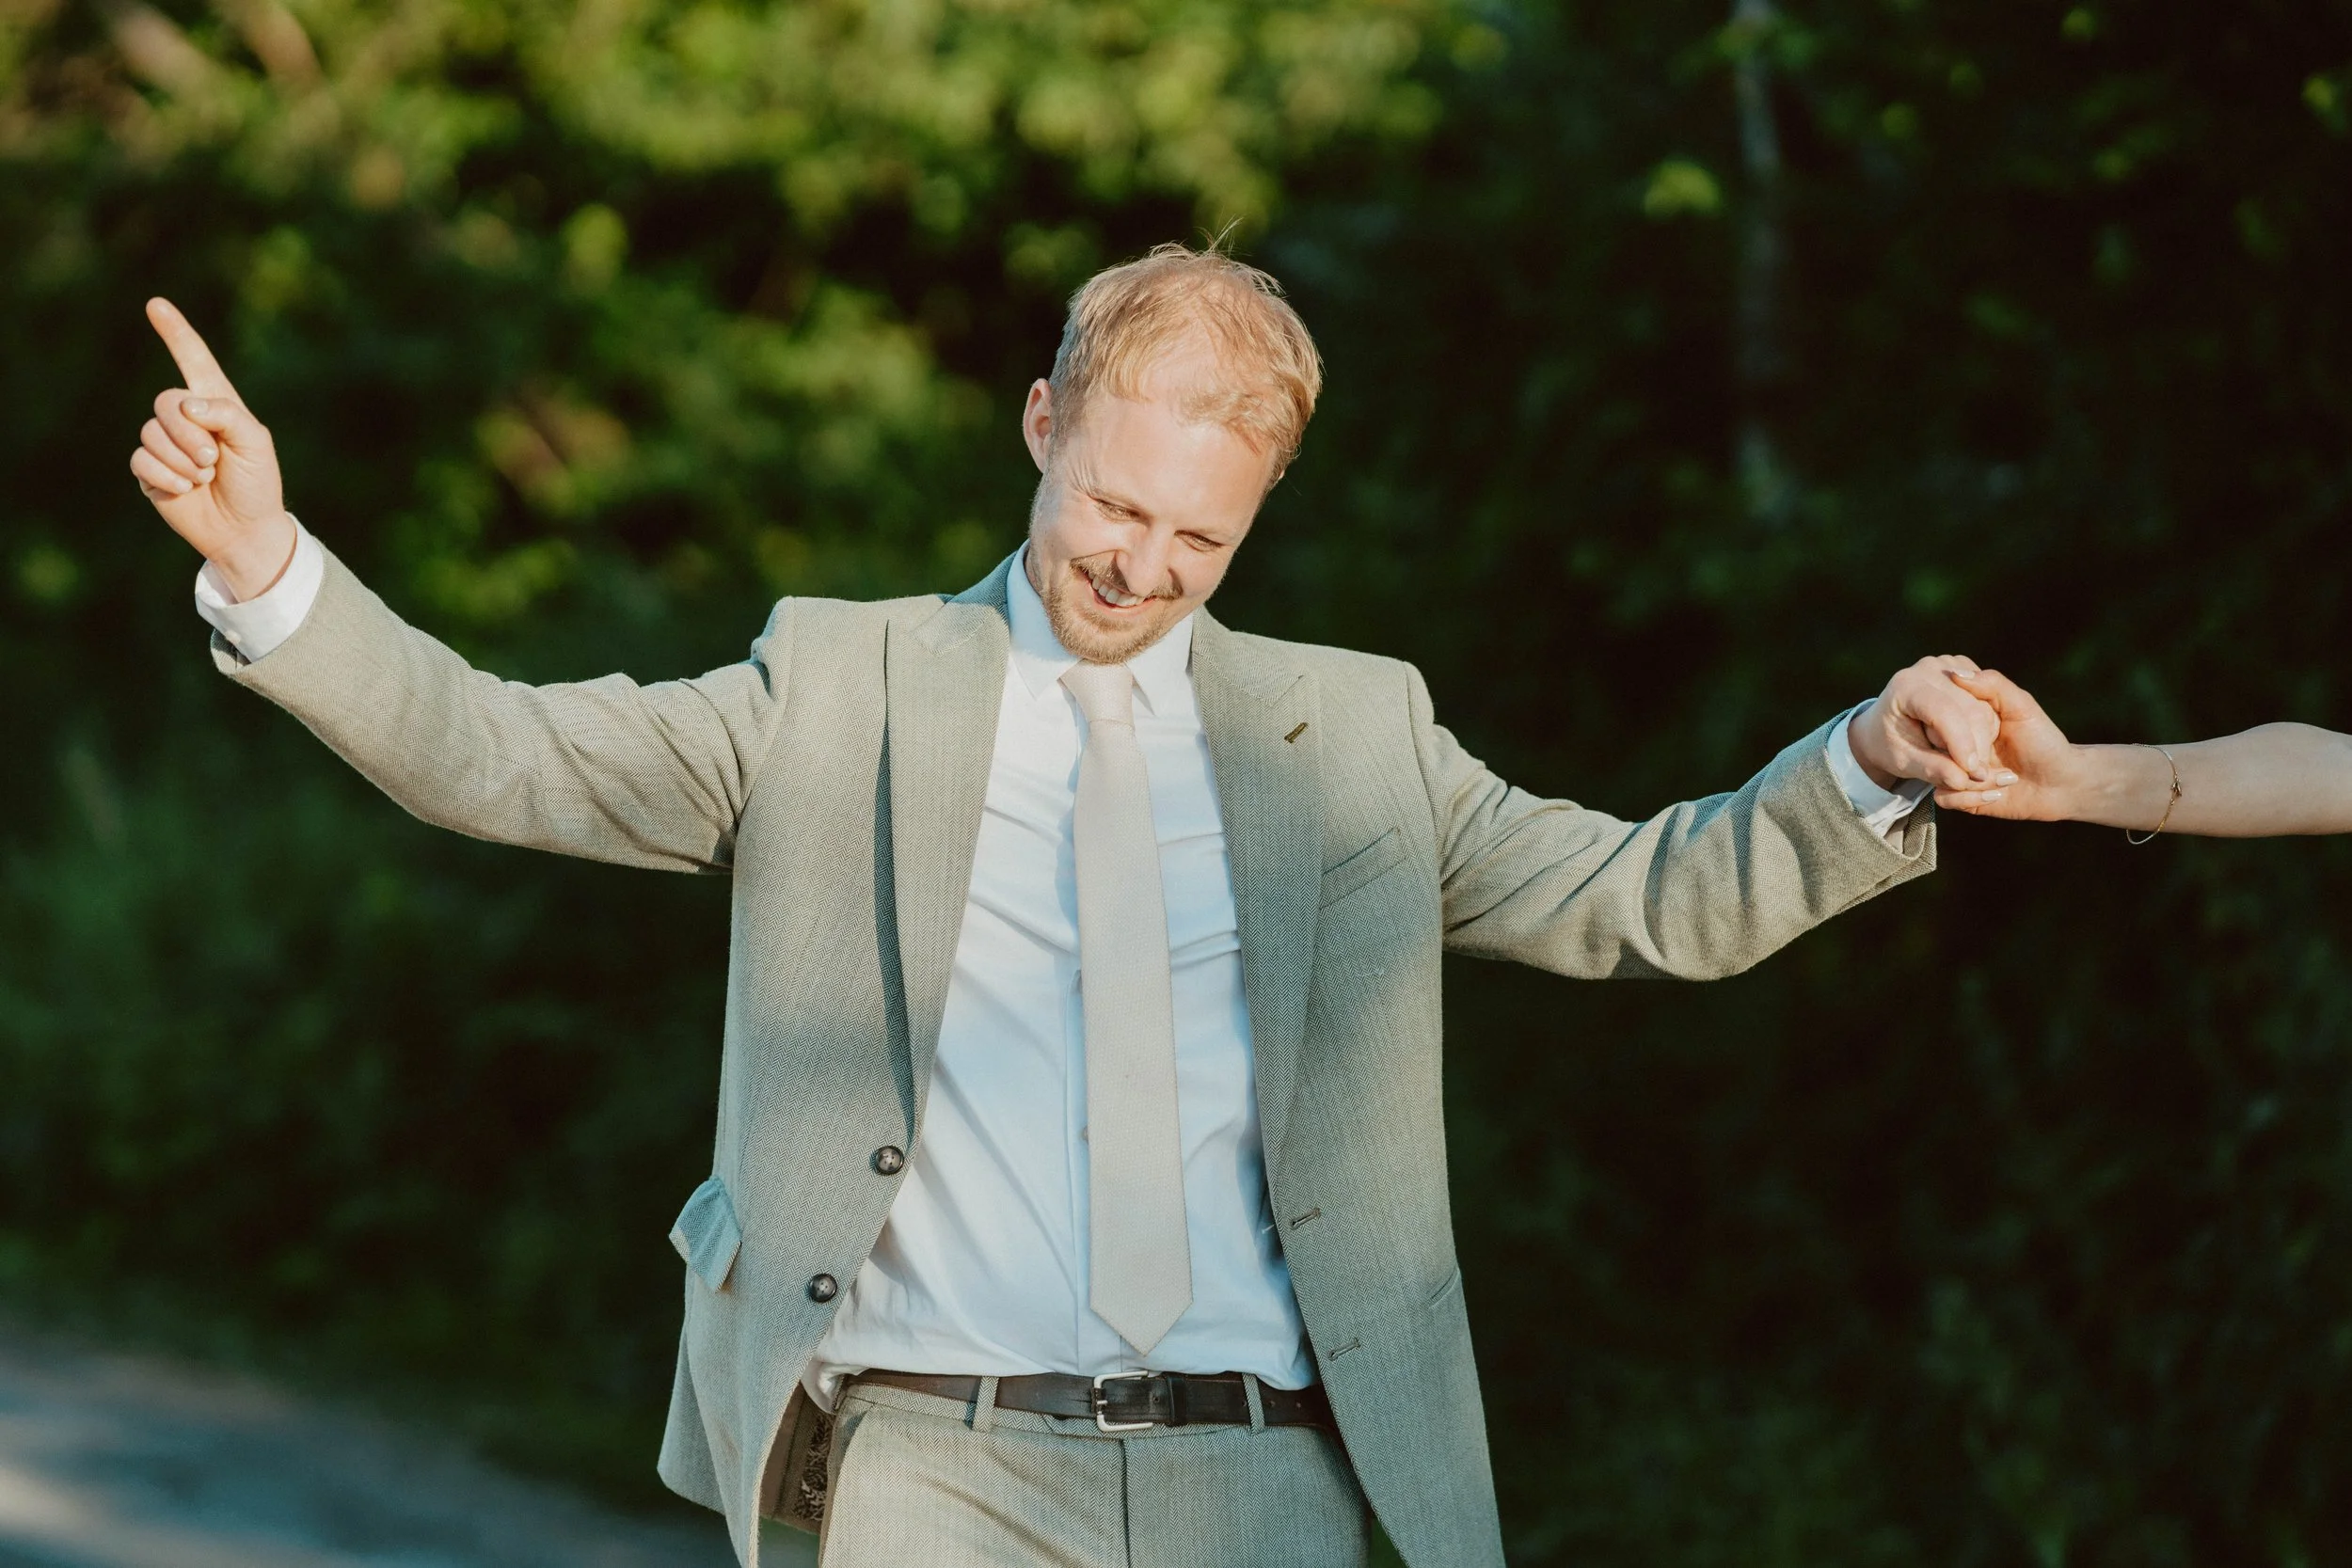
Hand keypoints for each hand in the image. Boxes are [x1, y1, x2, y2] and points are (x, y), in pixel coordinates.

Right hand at [129, 298, 294, 600]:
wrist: (245, 529)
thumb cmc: (257, 484)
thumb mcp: (255, 443)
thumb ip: (226, 414)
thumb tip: (186, 404)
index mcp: (217, 404)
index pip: (194, 360)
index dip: (176, 333)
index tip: (156, 304)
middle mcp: (187, 419)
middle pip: (165, 402)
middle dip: (188, 433)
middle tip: (212, 459)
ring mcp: (165, 444)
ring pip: (151, 433)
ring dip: (182, 459)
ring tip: (204, 477)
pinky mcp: (149, 470)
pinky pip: (141, 460)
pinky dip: (166, 477)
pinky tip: (184, 490)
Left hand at [1847, 655, 2010, 792]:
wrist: (1884, 726)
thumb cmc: (1890, 745)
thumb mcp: (1904, 762)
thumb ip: (1932, 770)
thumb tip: (1963, 780)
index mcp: (1905, 686)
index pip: (1943, 712)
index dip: (1961, 742)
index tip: (1972, 771)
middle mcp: (1929, 668)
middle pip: (1970, 710)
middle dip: (1976, 747)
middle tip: (1973, 776)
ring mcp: (1949, 664)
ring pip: (1984, 708)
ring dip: (1981, 740)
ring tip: (1960, 757)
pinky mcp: (1965, 669)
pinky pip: (1988, 702)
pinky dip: (1985, 728)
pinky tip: (1968, 740)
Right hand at [1931, 668, 2085, 819]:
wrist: (2061, 785)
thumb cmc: (2043, 741)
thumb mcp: (2022, 706)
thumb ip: (1992, 685)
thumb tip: (1955, 673)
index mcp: (1964, 716)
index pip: (1937, 712)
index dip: (1958, 724)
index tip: (1994, 731)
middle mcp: (1953, 741)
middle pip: (1931, 744)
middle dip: (1967, 756)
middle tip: (1998, 757)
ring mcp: (1953, 768)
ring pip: (1936, 772)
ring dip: (1975, 781)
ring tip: (2005, 778)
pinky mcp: (1956, 796)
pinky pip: (1943, 797)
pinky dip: (1972, 798)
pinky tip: (1998, 794)